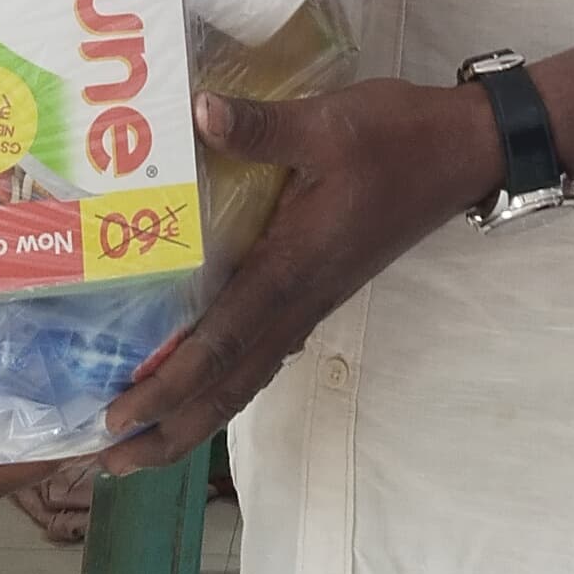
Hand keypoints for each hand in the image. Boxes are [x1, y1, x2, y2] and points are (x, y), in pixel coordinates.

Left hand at [94, 81, 500, 471]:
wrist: (464, 152)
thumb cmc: (398, 139)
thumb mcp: (329, 123)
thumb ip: (262, 127)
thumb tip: (200, 113)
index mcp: (293, 269)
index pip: (222, 343)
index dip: (170, 384)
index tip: (120, 417)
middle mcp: (299, 300)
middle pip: (229, 387)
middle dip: (171, 430)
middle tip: (110, 460)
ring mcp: (311, 301)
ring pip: (245, 377)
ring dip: (193, 415)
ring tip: (141, 440)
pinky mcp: (317, 289)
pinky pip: (260, 353)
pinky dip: (222, 381)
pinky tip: (196, 382)